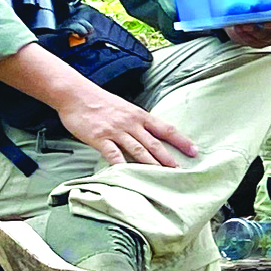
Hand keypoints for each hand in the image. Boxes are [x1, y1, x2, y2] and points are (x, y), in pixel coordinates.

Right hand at [61, 84, 198, 168]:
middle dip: (169, 158)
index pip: (165, 129)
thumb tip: (151, 136)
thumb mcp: (125, 108)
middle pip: (154, 143)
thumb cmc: (100, 102)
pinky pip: (113, 154)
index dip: (181, 140)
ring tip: (162, 176)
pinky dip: (121, 166)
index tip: (194, 151)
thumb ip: (137, 122)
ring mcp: (115, 131)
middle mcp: (131, 123)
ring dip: (151, 164)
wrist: (76, 94)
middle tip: (181, 171)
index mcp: (139, 115)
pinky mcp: (100, 138)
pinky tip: (127, 175)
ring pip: (138, 150)